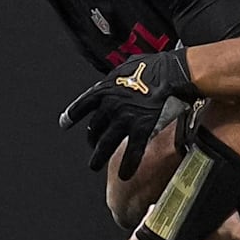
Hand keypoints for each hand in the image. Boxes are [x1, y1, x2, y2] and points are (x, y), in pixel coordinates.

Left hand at [60, 49, 199, 179]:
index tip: (66, 123)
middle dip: (91, 139)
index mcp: (105, 89)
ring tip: (94, 165)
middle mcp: (110, 106)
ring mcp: (125, 119)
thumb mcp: (128, 65)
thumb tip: (118, 76)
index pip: (82, 106)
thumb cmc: (155, 64)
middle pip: (93, 128)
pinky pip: (132, 152)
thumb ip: (118, 75)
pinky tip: (125, 174)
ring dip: (98, 158)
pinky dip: (128, 165)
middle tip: (92, 145)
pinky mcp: (142, 129)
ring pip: (105, 145)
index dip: (71, 116)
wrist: (173, 71)